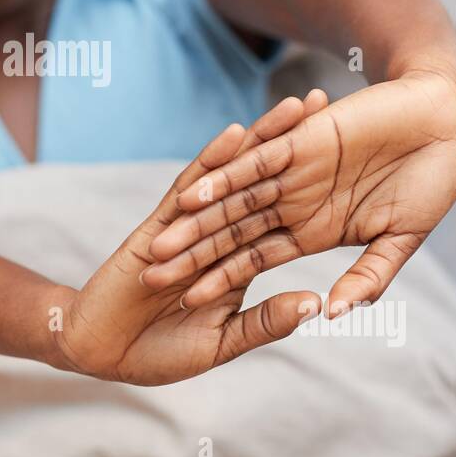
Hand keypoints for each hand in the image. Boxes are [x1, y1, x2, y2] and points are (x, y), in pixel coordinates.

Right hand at [51, 93, 329, 385]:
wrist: (100, 351)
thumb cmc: (159, 354)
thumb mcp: (221, 344)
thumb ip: (264, 322)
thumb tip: (315, 303)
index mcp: (241, 259)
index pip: (286, 211)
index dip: (317, 182)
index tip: (355, 151)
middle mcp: (220, 232)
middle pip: (266, 179)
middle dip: (296, 143)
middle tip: (328, 102)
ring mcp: (190, 224)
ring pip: (233, 173)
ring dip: (261, 138)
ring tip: (294, 106)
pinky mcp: (160, 224)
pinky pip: (190, 186)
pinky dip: (212, 160)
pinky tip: (235, 133)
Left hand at [142, 67, 455, 318]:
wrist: (448, 122)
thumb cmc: (432, 182)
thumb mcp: (400, 240)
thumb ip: (368, 277)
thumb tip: (335, 314)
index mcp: (312, 229)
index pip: (253, 261)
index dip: (220, 282)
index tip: (184, 308)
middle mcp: (293, 201)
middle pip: (229, 234)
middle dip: (191, 257)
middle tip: (149, 281)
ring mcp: (292, 170)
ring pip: (231, 201)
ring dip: (196, 222)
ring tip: (158, 244)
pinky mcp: (299, 140)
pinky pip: (254, 162)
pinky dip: (224, 178)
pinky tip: (192, 195)